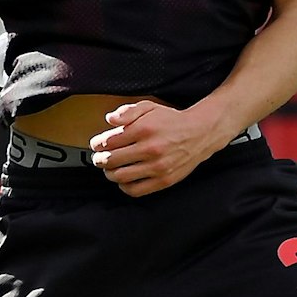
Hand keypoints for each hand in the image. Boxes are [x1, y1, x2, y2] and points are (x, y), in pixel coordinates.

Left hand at [89, 101, 222, 196]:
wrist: (199, 133)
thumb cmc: (171, 121)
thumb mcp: (149, 107)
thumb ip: (127, 111)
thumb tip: (109, 120)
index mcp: (144, 129)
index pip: (108, 142)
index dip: (96, 144)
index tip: (96, 144)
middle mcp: (151, 149)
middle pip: (110, 160)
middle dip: (99, 159)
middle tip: (99, 157)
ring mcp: (158, 167)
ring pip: (120, 176)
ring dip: (109, 173)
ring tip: (110, 168)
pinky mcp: (164, 180)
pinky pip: (135, 190)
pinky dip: (124, 186)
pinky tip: (125, 178)